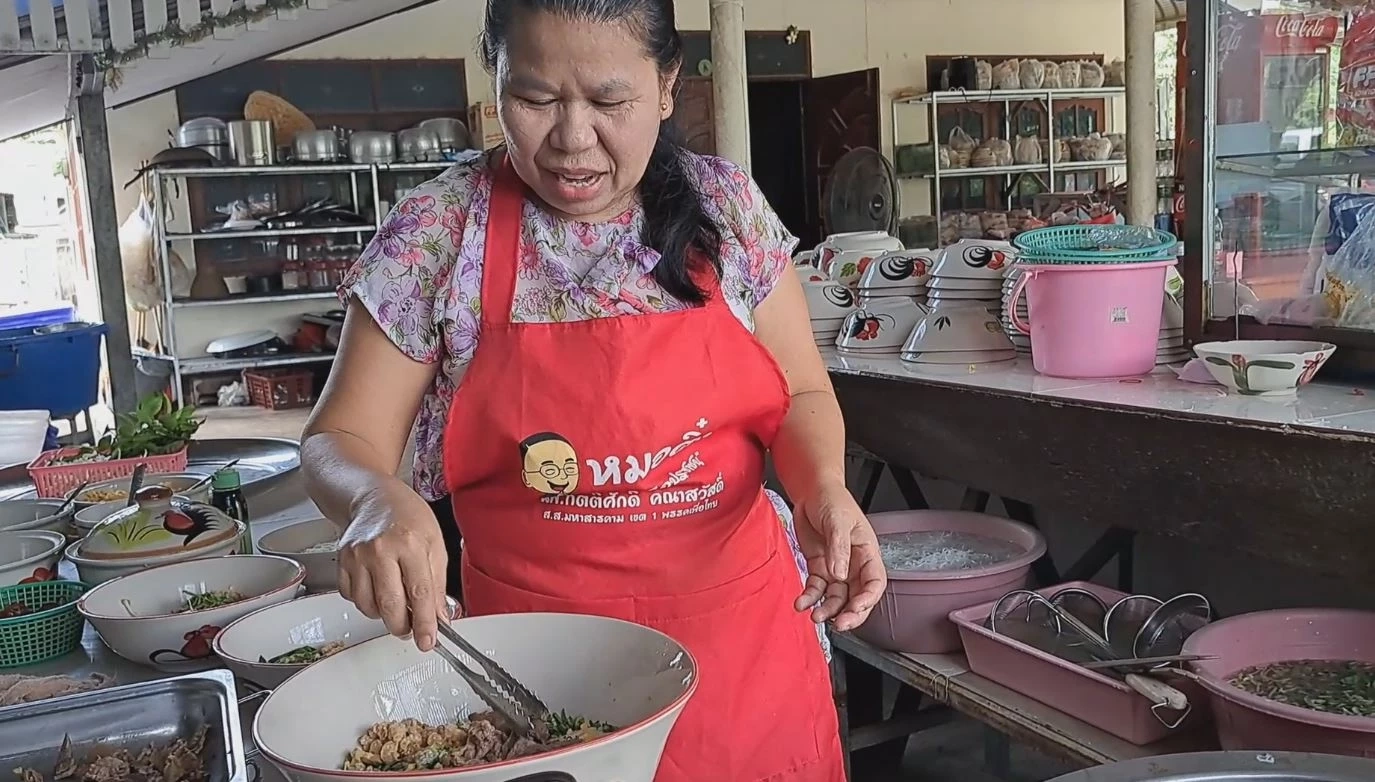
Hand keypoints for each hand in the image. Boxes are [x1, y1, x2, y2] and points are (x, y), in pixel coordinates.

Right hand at [337, 481, 454, 650]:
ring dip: (384, 615)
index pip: (419, 593)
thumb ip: (438, 584)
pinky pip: (351, 597)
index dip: (425, 623)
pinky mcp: (341, 562)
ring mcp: (357, 557)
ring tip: (396, 603)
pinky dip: (365, 602)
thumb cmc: (407, 516)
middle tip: (411, 629)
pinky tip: (377, 589)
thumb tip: (440, 617)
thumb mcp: (435, 543)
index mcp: (410, 543)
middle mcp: (380, 550)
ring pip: (368, 606)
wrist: (372, 496)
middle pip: (390, 606)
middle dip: (403, 627)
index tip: (429, 642)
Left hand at [792, 479, 885, 631]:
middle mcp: (853, 564)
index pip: (874, 582)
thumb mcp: (838, 521)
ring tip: (814, 616)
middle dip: (849, 613)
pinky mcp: (819, 567)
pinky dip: (809, 597)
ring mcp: (836, 567)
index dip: (867, 599)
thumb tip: (840, 574)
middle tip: (837, 624)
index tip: (854, 609)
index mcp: (867, 552)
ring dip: (827, 609)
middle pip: (857, 596)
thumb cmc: (832, 500)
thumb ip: (839, 548)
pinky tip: (801, 603)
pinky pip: (816, 588)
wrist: (812, 492)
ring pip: (836, 597)